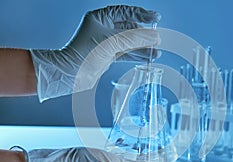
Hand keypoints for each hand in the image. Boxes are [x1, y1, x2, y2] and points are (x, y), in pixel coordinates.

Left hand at [30, 5, 160, 101]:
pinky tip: (146, 57)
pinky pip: (126, 53)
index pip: (125, 12)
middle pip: (130, 28)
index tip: (155, 17)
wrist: (71, 73)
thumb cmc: (83, 53)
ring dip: (143, 47)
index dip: (142, 14)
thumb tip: (153, 36)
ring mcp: (107, 42)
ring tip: (155, 52)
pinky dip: (137, 55)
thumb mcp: (111, 41)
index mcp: (101, 17)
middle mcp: (104, 28)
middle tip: (156, 39)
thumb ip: (134, 38)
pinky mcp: (109, 55)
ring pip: (129, 42)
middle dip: (144, 34)